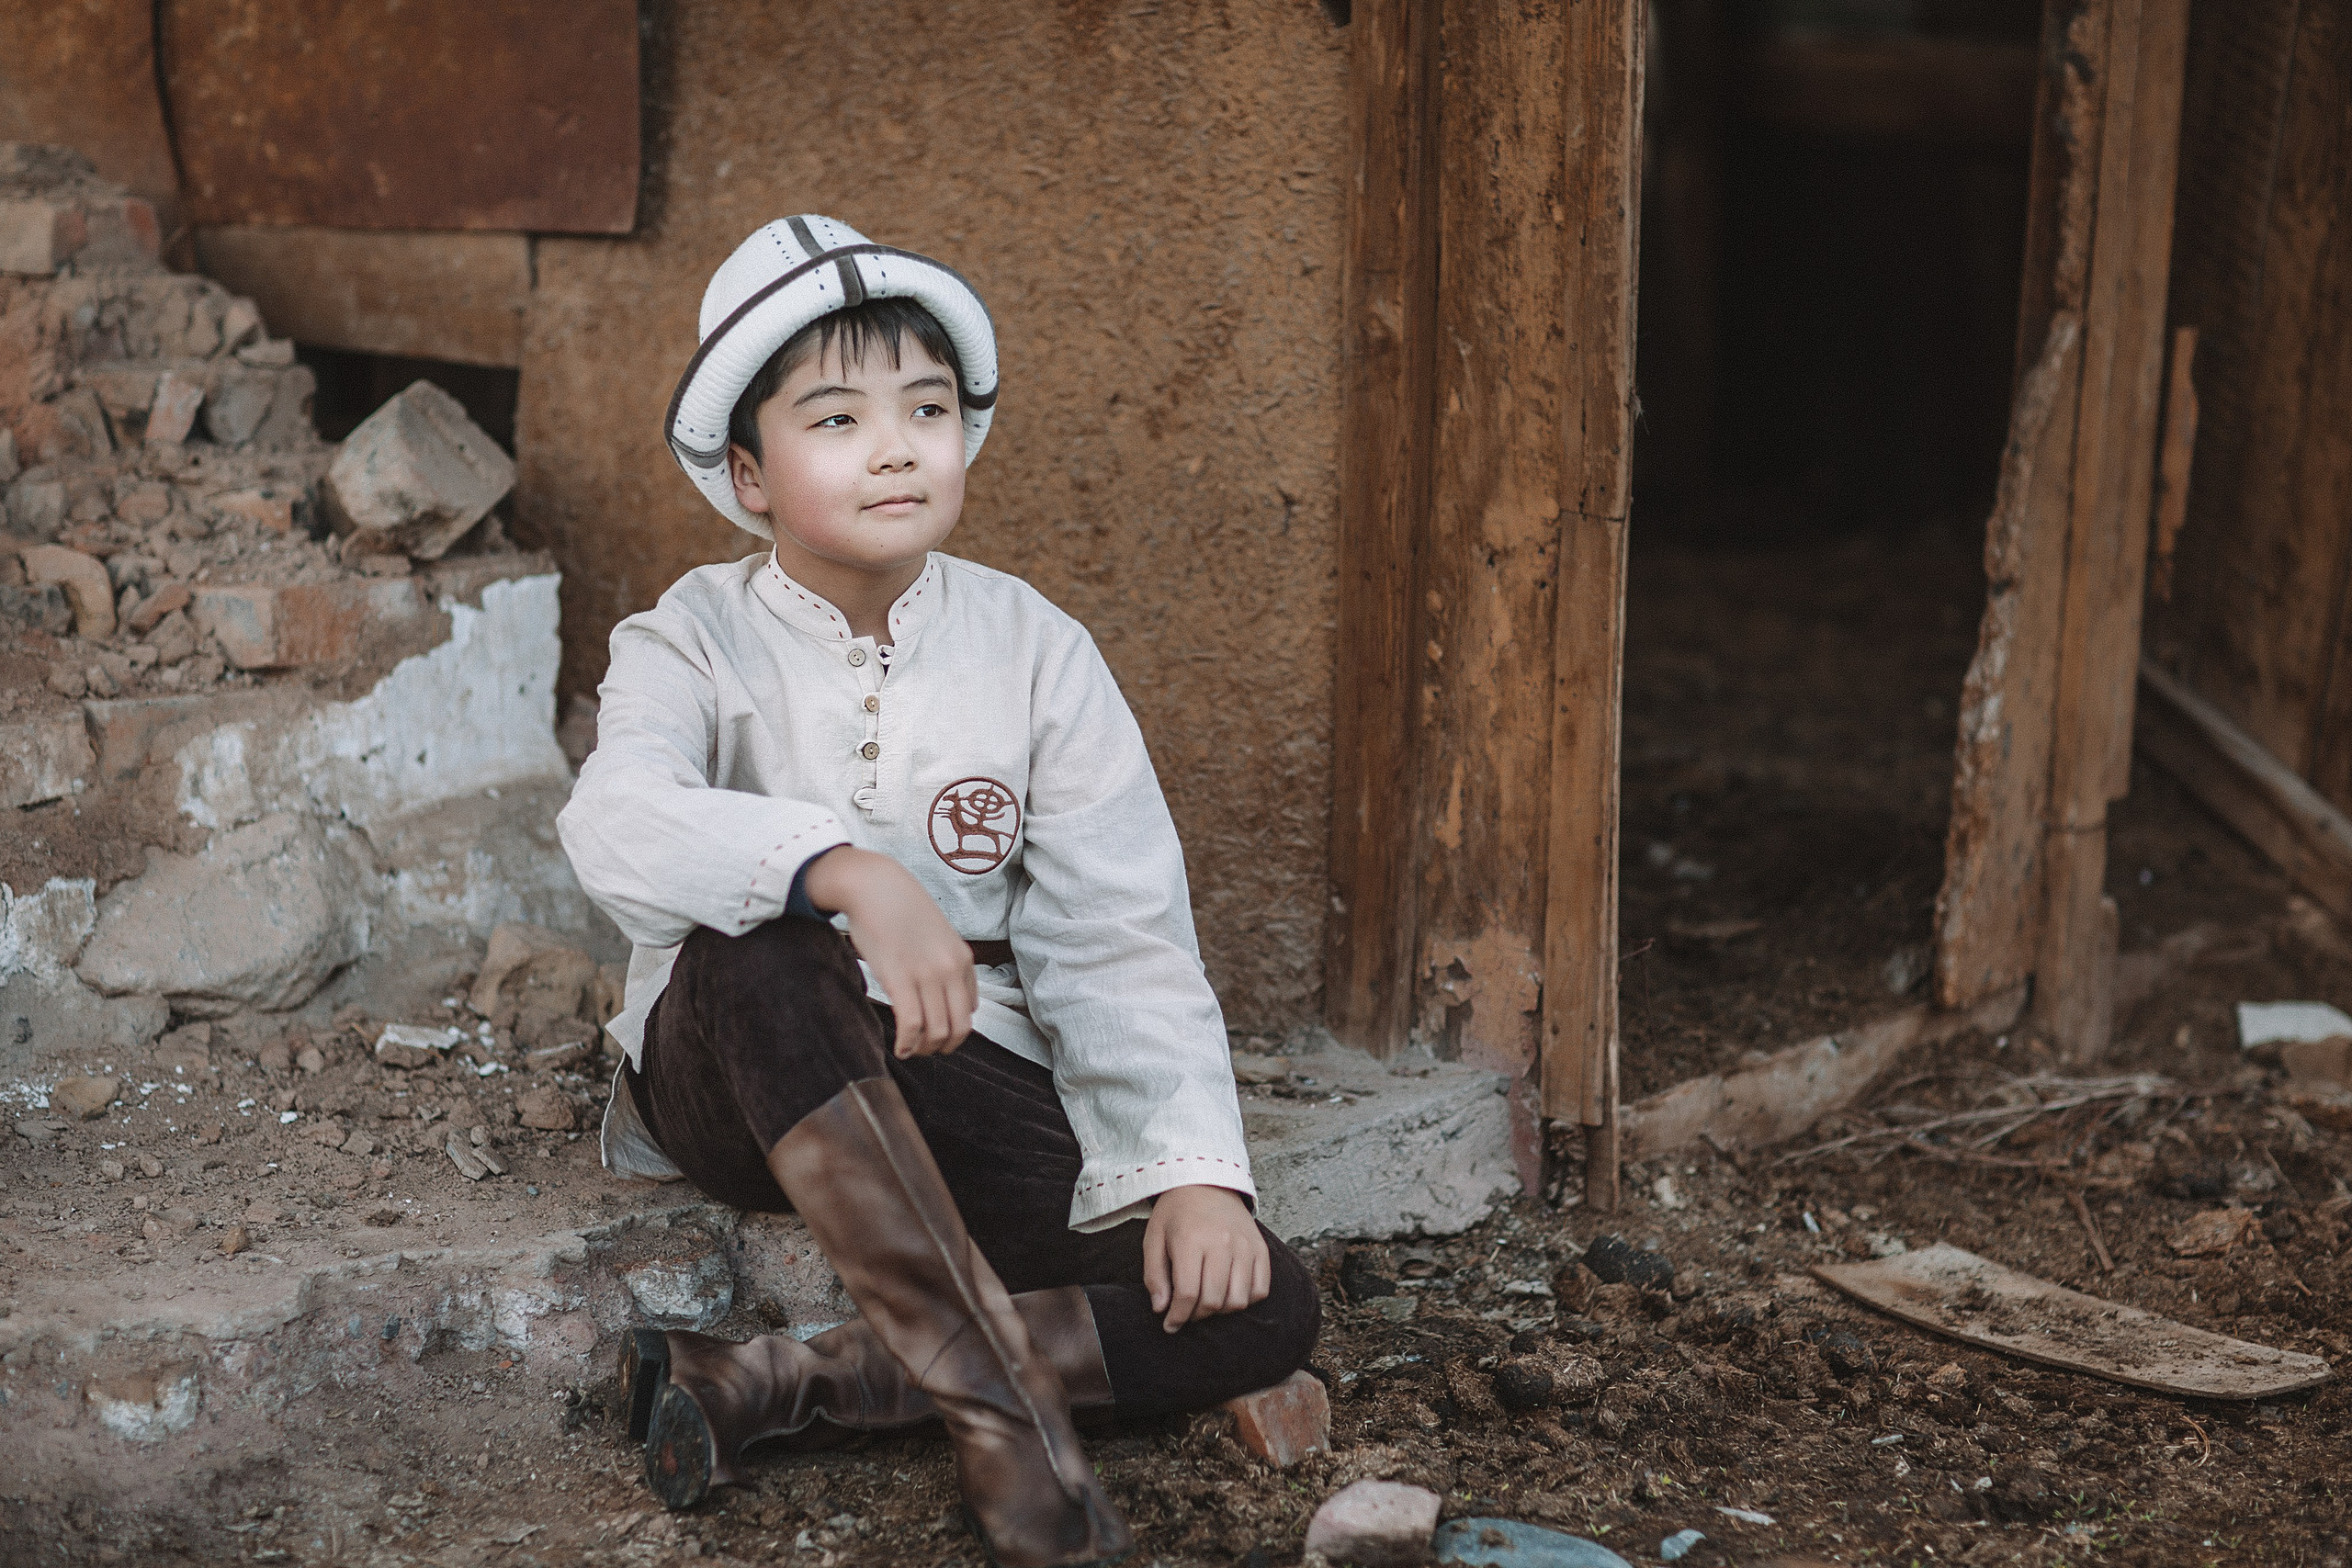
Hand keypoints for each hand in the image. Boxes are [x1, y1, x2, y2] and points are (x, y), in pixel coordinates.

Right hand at [802, 846, 975, 1057]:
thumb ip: (947, 963)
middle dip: (943, 1047)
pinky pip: (911, 1024)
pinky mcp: (899, 978)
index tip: (936, 1034)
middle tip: (924, 1050)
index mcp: (963, 959)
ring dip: (924, 1049)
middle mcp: (950, 969)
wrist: (875, 886)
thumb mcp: (937, 935)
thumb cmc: (900, 910)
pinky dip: (907, 1044)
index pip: (970, 1010)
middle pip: (959, 1028)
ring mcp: (926, 974)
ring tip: (910, 1049)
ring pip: (937, 1031)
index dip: (954, 1030)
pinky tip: (899, 1048)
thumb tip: (947, 997)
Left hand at [1142, 1185, 1268, 1331]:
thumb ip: (1154, 1275)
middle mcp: (1222, 1243)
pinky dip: (1245, 1299)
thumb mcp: (1154, 1238)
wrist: (1206, 1181)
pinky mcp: (1260, 1248)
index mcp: (1190, 1240)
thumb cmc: (1176, 1213)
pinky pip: (1260, 1290)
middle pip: (1214, 1302)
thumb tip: (1161, 1309)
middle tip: (1187, 1311)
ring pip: (1239, 1300)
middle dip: (1197, 1316)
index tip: (1170, 1325)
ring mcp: (1245, 1246)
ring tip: (1207, 1300)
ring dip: (1221, 1310)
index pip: (1188, 1294)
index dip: (1177, 1317)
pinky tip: (1229, 1291)